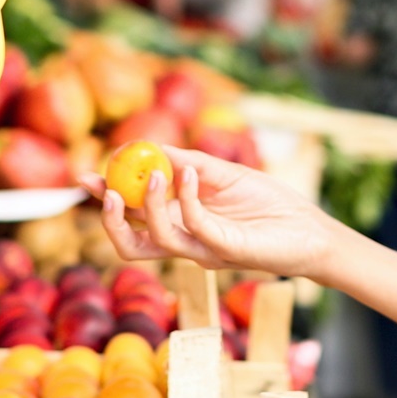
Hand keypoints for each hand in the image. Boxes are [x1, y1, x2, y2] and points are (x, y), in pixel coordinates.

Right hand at [80, 146, 344, 279]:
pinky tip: (188, 172)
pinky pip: (196, 227)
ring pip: (157, 241)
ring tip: (155, 172)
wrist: (310, 227)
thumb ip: (188, 162)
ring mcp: (205, 250)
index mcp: (181, 225)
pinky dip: (186, 197)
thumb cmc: (269, 203)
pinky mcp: (227, 250)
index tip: (86, 176)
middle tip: (100, 187)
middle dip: (109, 218)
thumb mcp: (223, 173)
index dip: (105, 201)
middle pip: (131, 244)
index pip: (133, 219)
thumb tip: (151, 147)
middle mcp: (187, 243)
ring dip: (149, 204)